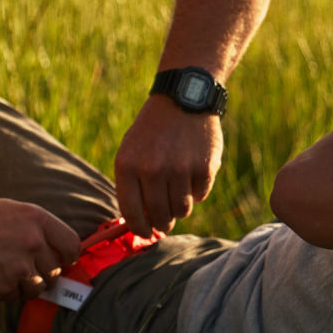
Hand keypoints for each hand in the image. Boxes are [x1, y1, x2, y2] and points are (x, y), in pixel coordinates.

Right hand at [0, 198, 80, 302]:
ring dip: (26, 285)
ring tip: (5, 272)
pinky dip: (5, 291)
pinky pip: (16, 296)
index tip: (63, 261)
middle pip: (55, 270)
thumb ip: (35, 229)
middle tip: (23, 269)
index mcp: (36, 219)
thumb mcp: (9, 211)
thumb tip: (57, 250)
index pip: (72, 244)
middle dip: (43, 273)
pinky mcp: (4, 286)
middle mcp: (33, 242)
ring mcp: (19, 266)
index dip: (69, 256)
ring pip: (38, 288)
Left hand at [113, 97, 223, 234]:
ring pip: (182, 210)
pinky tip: (192, 172)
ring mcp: (179, 169)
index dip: (140, 229)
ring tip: (178, 191)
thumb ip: (131, 185)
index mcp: (128, 166)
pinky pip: (200, 196)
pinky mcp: (204, 168)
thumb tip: (139, 222)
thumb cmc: (153, 131)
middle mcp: (152, 169)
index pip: (132, 212)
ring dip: (180, 208)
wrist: (183, 99)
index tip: (145, 233)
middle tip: (165, 222)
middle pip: (159, 216)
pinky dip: (197, 191)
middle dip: (162, 223)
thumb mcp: (131, 151)